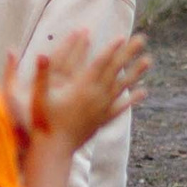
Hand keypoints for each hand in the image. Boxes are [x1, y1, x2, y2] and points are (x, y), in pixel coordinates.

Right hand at [29, 31, 151, 146]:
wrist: (54, 149)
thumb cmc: (44, 121)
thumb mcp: (38, 96)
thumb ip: (41, 74)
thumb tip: (41, 54)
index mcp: (82, 88)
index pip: (100, 63)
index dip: (111, 49)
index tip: (122, 36)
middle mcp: (96, 96)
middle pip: (116, 70)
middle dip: (128, 53)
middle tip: (142, 39)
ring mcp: (102, 109)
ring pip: (123, 86)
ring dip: (136, 72)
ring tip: (148, 59)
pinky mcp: (103, 120)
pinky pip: (121, 107)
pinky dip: (132, 99)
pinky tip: (144, 92)